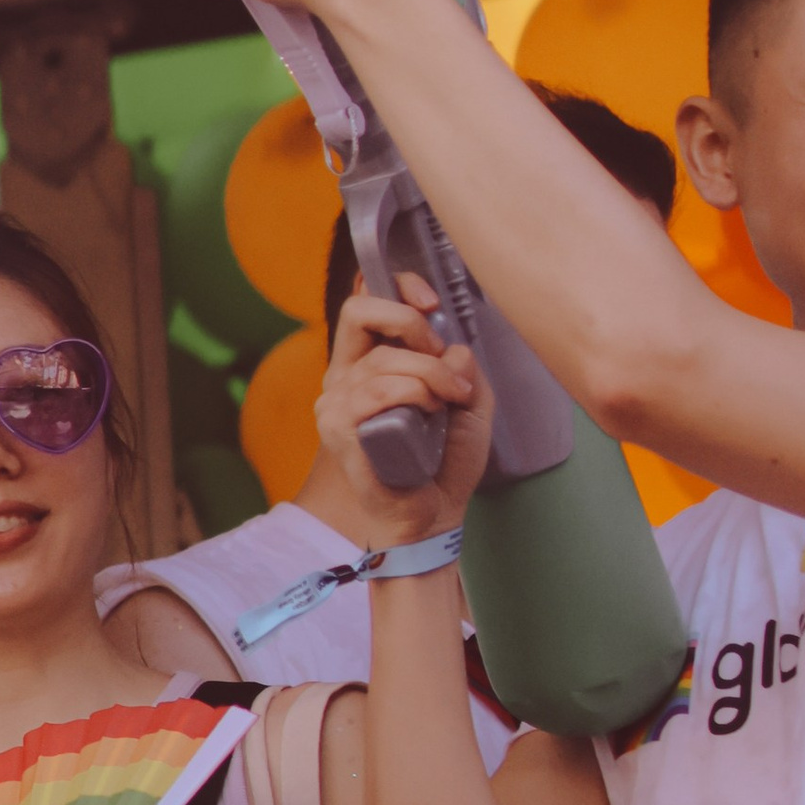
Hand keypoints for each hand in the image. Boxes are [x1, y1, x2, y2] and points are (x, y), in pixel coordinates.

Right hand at [314, 279, 491, 534]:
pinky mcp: (339, 427)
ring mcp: (336, 401)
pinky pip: (377, 391)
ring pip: (383, 358)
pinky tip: (430, 415)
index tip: (431, 302)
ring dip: (430, 373)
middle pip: (361, 313)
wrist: (433, 516)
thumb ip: (462, 367)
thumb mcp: (468, 403)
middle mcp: (344, 377)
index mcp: (366, 365)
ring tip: (451, 401)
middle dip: (411, 324)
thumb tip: (455, 345)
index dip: (395, 287)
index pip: (363, 304)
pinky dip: (414, 395)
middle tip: (444, 359)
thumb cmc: (444, 463)